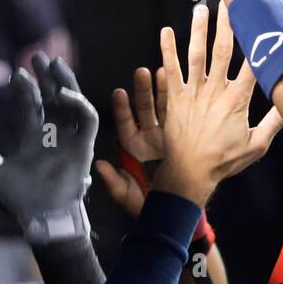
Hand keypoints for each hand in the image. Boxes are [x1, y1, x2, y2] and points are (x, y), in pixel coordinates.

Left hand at [0, 52, 97, 243]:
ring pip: (72, 102)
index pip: (32, 106)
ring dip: (65, 82)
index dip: (26, 89)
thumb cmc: (19, 197)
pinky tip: (62, 94)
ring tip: (55, 64)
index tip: (18, 73)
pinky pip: (87, 118)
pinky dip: (78, 103)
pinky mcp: (85, 145)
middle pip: (53, 98)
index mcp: (34, 138)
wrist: (40, 214)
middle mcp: (53, 135)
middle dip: (47, 77)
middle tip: (39, 56)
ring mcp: (70, 139)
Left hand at [95, 66, 166, 216]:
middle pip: (144, 112)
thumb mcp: (127, 196)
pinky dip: (179, 101)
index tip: (119, 92)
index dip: (123, 110)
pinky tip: (180, 84)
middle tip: (141, 73)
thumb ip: (113, 182)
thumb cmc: (149, 205)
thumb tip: (99, 165)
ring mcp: (167, 137)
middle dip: (142, 92)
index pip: (125, 125)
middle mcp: (149, 140)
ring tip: (161, 72)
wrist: (177, 211)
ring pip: (162, 110)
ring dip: (161, 91)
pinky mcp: (184, 138)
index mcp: (133, 149)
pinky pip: (180, 117)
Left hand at [155, 1, 282, 205]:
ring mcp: (192, 94)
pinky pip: (170, 70)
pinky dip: (167, 50)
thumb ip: (275, 122)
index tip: (274, 22)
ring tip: (201, 8)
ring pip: (196, 55)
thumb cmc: (224, 162)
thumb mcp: (256, 145)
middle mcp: (214, 92)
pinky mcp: (174, 99)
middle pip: (224, 50)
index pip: (255, 63)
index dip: (266, 41)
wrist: (189, 174)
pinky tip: (166, 31)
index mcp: (237, 100)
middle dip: (228, 24)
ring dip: (199, 29)